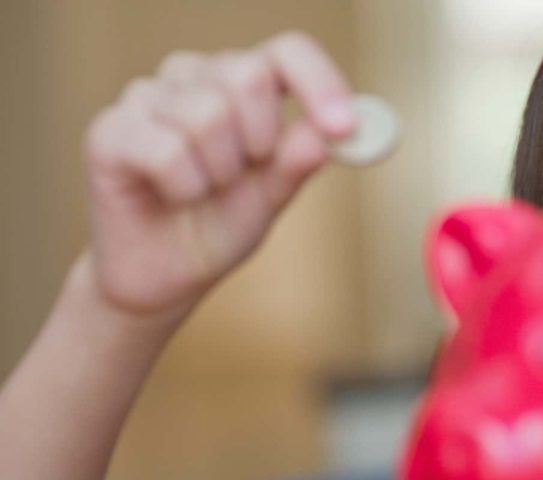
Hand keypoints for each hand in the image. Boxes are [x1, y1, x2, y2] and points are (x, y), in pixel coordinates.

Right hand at [83, 31, 354, 316]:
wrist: (165, 277)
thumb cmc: (219, 227)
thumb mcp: (272, 198)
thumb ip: (297, 163)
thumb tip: (327, 136)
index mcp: (241, 85)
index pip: (287, 53)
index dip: (320, 83)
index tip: (345, 128)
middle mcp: (192, 78)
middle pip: (249, 75)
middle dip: (261, 140)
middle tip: (243, 175)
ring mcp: (146, 98)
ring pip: (207, 114)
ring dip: (219, 174)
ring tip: (202, 192)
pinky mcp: (110, 130)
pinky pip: (167, 151)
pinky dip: (184, 187)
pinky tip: (172, 197)